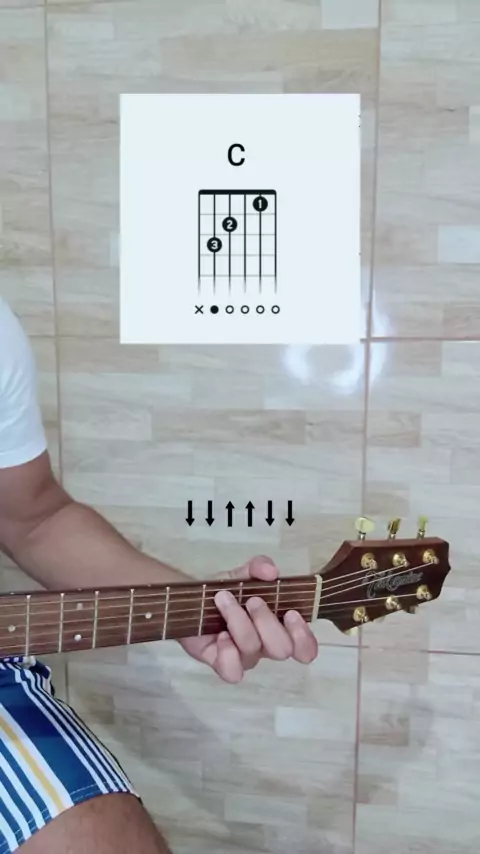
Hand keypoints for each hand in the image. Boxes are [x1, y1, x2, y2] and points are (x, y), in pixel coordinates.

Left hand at [179, 555, 318, 682]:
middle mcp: (266, 647)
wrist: (193, 600)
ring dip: (239, 621)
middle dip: (267, 621)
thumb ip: (259, 567)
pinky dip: (228, 653)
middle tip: (252, 600)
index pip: (306, 648)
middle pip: (281, 649)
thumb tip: (271, 571)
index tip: (290, 613)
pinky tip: (221, 635)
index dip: (303, 636)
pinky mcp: (220, 663)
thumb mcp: (244, 574)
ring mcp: (244, 658)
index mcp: (280, 628)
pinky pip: (232, 673)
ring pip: (253, 650)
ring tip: (223, 599)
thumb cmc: (228, 591)